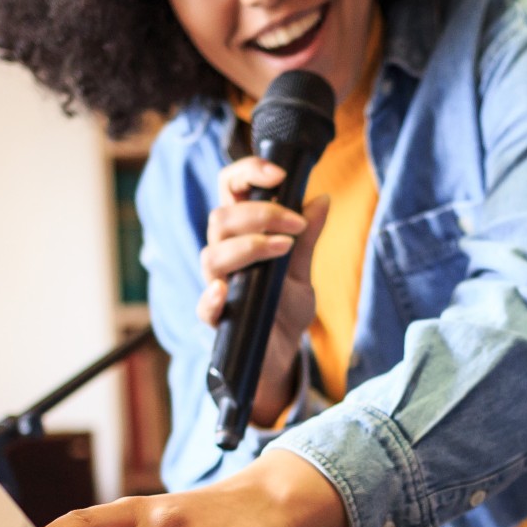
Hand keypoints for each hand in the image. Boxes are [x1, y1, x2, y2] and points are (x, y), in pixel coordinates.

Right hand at [197, 156, 329, 424]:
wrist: (283, 354)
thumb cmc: (285, 308)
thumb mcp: (303, 270)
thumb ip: (307, 238)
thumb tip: (322, 199)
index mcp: (242, 234)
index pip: (230, 191)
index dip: (247, 173)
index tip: (280, 174)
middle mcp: (223, 255)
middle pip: (220, 218)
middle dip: (260, 213)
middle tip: (297, 224)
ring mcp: (217, 286)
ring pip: (212, 254)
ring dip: (249, 245)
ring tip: (284, 249)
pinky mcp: (219, 320)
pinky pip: (204, 307)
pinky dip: (211, 297)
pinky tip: (226, 291)